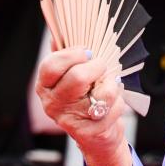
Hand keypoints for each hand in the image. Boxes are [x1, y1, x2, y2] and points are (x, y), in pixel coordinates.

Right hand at [35, 47, 132, 165]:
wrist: (96, 134)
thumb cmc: (85, 96)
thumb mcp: (71, 74)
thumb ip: (66, 54)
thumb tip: (59, 31)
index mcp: (45, 86)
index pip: (51, 65)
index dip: (73, 54)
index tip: (87, 51)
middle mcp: (53, 103)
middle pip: (77, 77)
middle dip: (97, 67)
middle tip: (101, 67)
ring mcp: (70, 119)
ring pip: (102, 92)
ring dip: (111, 84)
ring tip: (108, 85)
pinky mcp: (89, 131)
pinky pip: (113, 106)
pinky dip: (119, 100)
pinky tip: (113, 103)